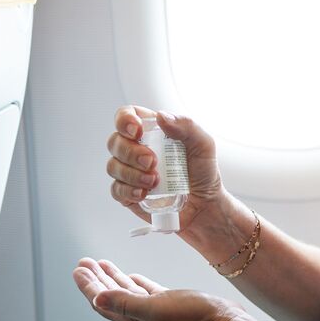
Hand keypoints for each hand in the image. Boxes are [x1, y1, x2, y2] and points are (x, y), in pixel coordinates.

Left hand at [72, 259, 255, 320]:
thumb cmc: (191, 317)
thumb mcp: (154, 308)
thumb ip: (124, 303)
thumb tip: (96, 299)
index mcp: (132, 319)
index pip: (102, 301)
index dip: (88, 285)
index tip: (78, 269)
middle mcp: (140, 317)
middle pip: (110, 295)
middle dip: (96, 279)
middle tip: (85, 262)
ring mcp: (155, 311)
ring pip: (126, 292)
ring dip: (113, 277)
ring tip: (102, 263)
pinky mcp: (170, 305)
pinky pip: (145, 292)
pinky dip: (135, 283)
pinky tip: (133, 276)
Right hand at [109, 107, 224, 231]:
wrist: (205, 204)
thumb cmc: (203, 172)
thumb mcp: (203, 145)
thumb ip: (187, 126)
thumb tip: (162, 116)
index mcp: (152, 132)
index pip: (127, 116)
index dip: (125, 120)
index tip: (136, 131)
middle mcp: (137, 149)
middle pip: (115, 142)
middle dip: (131, 151)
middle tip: (152, 161)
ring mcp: (131, 172)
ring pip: (113, 166)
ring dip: (132, 173)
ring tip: (155, 181)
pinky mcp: (129, 193)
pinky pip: (116, 190)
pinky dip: (128, 191)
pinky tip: (144, 193)